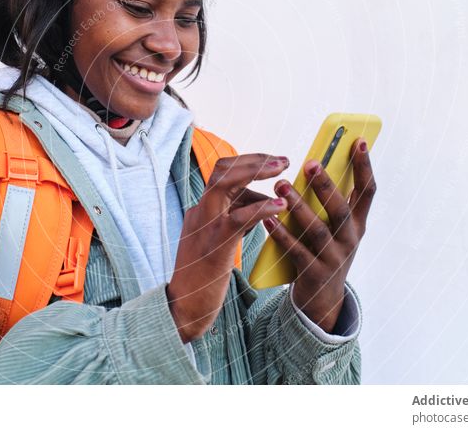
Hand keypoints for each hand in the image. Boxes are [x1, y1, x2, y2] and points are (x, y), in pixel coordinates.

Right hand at [167, 154, 290, 342]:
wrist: (184, 308)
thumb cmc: (205, 278)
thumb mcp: (220, 240)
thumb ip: (238, 218)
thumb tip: (265, 201)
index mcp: (201, 211)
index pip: (222, 173)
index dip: (248, 162)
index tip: (273, 161)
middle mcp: (200, 212)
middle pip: (221, 170)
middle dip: (253, 160)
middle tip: (282, 160)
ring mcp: (205, 226)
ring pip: (223, 184)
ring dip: (254, 171)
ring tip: (282, 169)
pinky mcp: (215, 245)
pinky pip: (238, 218)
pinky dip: (261, 207)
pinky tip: (279, 205)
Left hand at [263, 138, 375, 332]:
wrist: (322, 301)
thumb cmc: (325, 251)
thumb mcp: (335, 228)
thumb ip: (330, 200)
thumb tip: (318, 164)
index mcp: (358, 223)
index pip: (367, 191)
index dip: (365, 167)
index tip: (360, 141)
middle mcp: (350, 239)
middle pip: (341, 209)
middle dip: (326, 185)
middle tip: (310, 163)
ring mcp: (334, 258)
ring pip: (317, 230)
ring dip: (298, 206)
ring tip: (281, 186)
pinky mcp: (314, 273)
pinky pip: (296, 251)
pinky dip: (281, 234)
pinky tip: (267, 219)